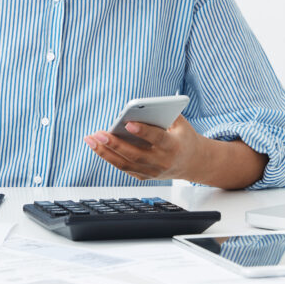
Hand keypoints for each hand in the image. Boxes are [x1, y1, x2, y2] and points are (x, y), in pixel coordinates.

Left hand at [84, 115, 204, 180]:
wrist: (193, 162)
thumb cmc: (183, 136)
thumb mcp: (180, 122)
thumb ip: (163, 112)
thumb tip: (140, 106)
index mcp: (174, 146)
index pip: (157, 139)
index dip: (143, 131)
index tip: (128, 123)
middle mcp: (162, 162)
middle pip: (135, 155)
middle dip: (115, 144)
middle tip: (99, 134)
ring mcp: (152, 172)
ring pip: (125, 164)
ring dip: (105, 153)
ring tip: (91, 139)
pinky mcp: (144, 176)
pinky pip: (124, 167)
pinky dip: (110, 157)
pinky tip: (98, 147)